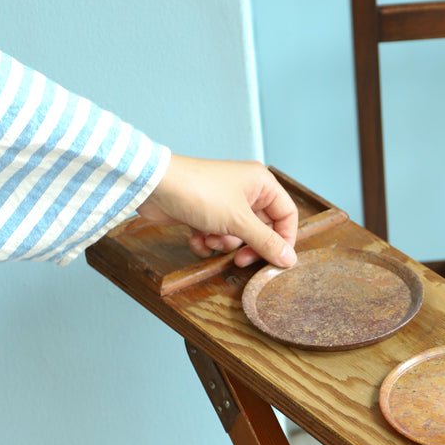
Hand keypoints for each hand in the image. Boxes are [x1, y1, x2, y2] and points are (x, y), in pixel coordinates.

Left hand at [138, 155, 297, 268]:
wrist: (154, 187)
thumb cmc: (200, 192)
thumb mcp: (239, 221)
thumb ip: (267, 242)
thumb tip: (290, 259)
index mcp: (262, 184)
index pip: (287, 215)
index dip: (284, 239)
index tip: (276, 260)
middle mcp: (246, 191)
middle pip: (262, 229)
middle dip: (248, 245)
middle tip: (241, 260)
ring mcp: (225, 203)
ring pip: (238, 236)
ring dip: (223, 243)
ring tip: (210, 237)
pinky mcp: (206, 213)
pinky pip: (217, 235)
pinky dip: (207, 241)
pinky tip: (195, 237)